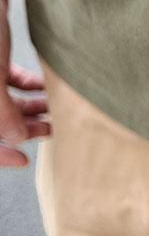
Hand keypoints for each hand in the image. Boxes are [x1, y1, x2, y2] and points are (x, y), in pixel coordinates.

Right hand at [0, 0, 50, 167]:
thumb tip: (18, 139)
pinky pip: (7, 77)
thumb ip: (0, 113)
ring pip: (3, 99)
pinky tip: (45, 84)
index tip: (24, 159)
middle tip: (53, 127)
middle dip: (22, 126)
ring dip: (29, 105)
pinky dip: (27, 83)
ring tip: (56, 107)